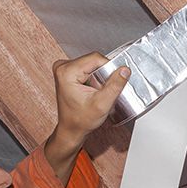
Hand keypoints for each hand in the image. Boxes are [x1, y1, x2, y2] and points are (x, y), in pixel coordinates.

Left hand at [44, 53, 129, 183]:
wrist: (71, 129)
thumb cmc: (80, 120)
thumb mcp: (102, 104)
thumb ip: (115, 85)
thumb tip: (124, 70)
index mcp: (66, 71)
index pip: (96, 58)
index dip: (108, 69)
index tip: (108, 84)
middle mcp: (62, 67)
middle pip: (94, 60)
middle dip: (103, 74)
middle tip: (100, 91)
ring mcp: (63, 68)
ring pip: (92, 63)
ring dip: (99, 76)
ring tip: (96, 91)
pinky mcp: (67, 72)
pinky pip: (88, 67)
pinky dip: (94, 77)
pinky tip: (92, 89)